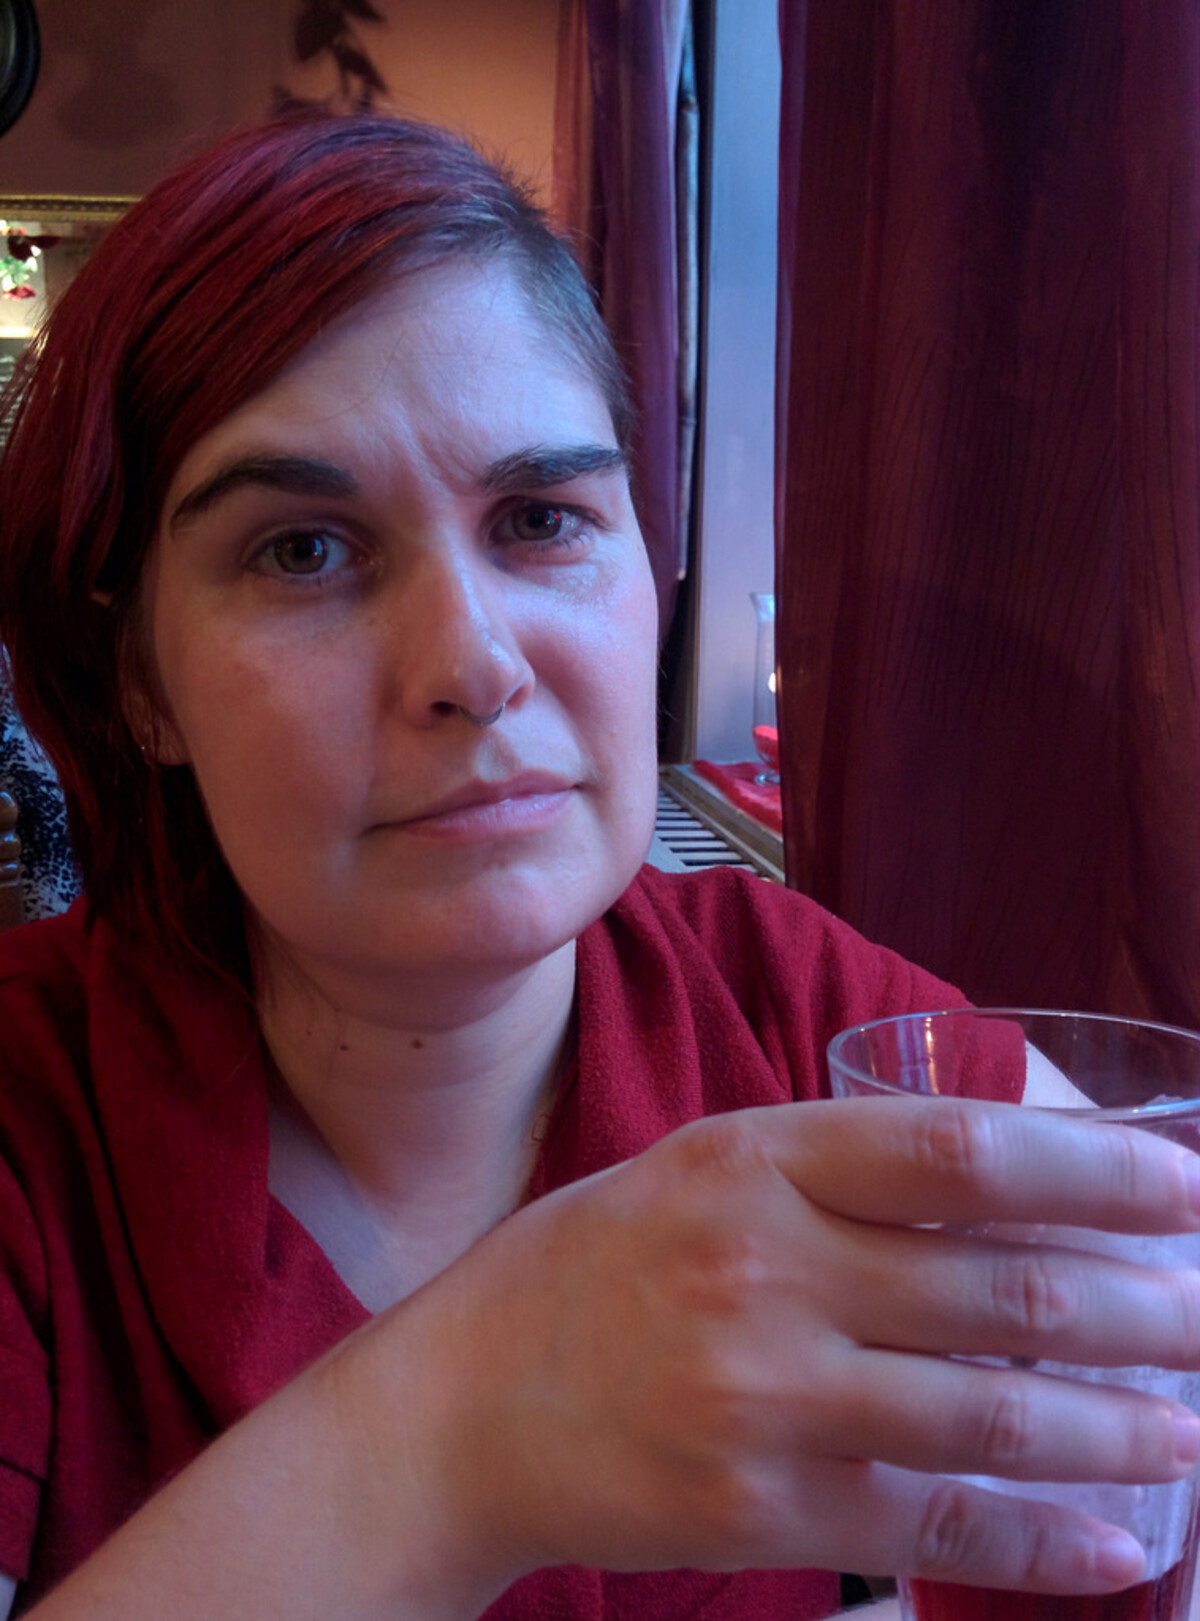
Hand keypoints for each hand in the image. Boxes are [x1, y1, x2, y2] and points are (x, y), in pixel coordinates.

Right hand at [339, 1095, 1199, 1602]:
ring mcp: (764, 1399)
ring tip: (1189, 1424)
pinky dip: (1040, 1541)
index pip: (959, 1151)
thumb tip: (1006, 1184)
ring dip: (1117, 1426)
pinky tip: (1114, 1543)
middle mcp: (766, 1270)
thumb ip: (836, 1169)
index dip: (1092, 1168)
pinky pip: (936, 1530)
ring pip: (990, 1418)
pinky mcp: (761, 1514)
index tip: (1181, 1185)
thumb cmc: (590, 1268)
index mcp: (753, 1162)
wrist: (460, 1409)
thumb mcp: (700, 1170)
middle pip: (1000, 1289)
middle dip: (1138, 1305)